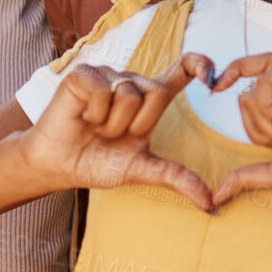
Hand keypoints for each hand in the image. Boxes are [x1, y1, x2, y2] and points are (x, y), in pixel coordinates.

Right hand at [20, 52, 216, 211]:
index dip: (200, 65)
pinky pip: (101, 91)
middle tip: (114, 135)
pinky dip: (93, 114)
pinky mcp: (83, 75)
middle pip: (157, 92)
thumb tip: (212, 205)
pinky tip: (82, 117)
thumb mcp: (141, 170)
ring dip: (112, 123)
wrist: (59, 165)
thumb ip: (176, 178)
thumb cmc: (97, 163)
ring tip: (96, 128)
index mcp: (148, 100)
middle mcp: (130, 82)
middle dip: (137, 124)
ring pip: (128, 94)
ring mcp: (106, 75)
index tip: (211, 77)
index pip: (180, 72)